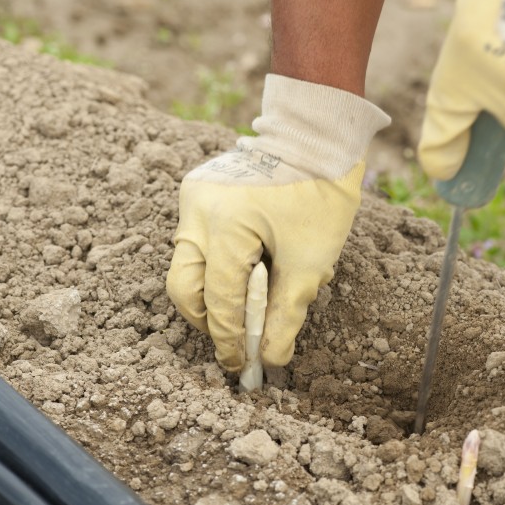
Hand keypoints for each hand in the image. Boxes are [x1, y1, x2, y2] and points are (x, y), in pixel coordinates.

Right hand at [167, 75, 388, 370]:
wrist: (316, 138)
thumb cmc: (321, 196)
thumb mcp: (311, 261)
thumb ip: (287, 313)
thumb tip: (272, 359)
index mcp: (227, 225)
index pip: (218, 299)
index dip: (229, 338)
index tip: (241, 365)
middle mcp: (197, 210)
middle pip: (184, 286)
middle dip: (206, 321)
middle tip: (234, 342)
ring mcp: (192, 198)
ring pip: (185, 266)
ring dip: (210, 294)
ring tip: (243, 310)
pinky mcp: (196, 192)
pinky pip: (196, 242)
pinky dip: (215, 266)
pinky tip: (245, 273)